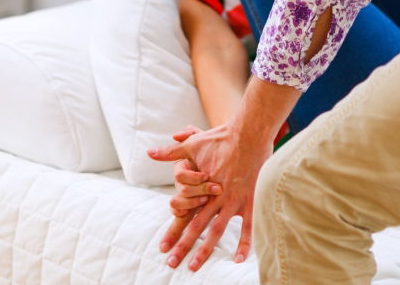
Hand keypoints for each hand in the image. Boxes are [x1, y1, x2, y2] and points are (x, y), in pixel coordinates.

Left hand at [149, 118, 272, 270]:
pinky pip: (248, 226)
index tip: (162, 248)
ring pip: (217, 231)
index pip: (184, 214)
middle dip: (183, 247)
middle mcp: (215, 198)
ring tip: (195, 266)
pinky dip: (244, 244)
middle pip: (196, 227)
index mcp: (201, 188)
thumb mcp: (193, 144)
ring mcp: (233, 200)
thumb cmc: (221, 138)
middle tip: (172, 264)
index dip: (173, 232)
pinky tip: (238, 260)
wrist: (248, 133)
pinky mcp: (250, 199)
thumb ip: (171, 152)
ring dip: (206, 250)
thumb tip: (150, 153)